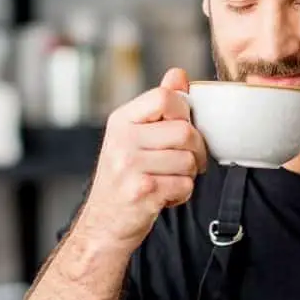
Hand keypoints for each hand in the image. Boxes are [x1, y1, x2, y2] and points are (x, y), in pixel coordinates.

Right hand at [77, 67, 207, 251]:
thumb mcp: (133, 137)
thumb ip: (157, 106)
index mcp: (121, 121)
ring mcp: (130, 166)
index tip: (180, 128)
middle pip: (185, 131)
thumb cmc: (123, 179)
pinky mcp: (142, 191)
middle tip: (186, 162)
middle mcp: (122, 140)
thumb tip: (178, 74)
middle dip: (195, 150)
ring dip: (188, 174)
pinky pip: (185, 185)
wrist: (103, 225)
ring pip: (188, 160)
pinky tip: (165, 195)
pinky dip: (182, 194)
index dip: (184, 112)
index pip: (165, 97)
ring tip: (169, 179)